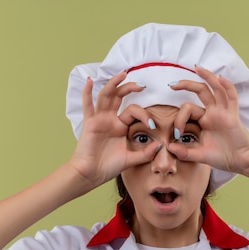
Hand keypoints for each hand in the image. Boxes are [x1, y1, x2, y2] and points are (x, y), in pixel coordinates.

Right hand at [68, 72, 159, 188]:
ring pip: (106, 96)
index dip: (145, 115)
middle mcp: (110, 120)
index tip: (153, 125)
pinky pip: (88, 106)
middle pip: (120, 97)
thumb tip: (161, 145)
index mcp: (121, 126)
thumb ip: (145, 153)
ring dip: (114, 84)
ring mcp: (99, 119)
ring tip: (122, 74)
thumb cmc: (108, 167)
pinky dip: (87, 93)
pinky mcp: (90, 123)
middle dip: (130, 88)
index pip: (134, 112)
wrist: (91, 175)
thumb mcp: (131, 159)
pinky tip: (90, 81)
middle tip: (142, 84)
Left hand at [166, 66, 248, 175]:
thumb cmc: (223, 157)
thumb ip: (185, 152)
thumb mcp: (200, 155)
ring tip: (197, 67)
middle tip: (172, 84)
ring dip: (207, 77)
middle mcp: (212, 113)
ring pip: (215, 89)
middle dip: (186, 84)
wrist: (241, 162)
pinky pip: (231, 98)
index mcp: (203, 120)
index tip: (176, 135)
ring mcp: (223, 112)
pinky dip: (227, 87)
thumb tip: (168, 147)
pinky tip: (221, 78)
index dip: (178, 120)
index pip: (187, 110)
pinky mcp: (233, 115)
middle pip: (200, 91)